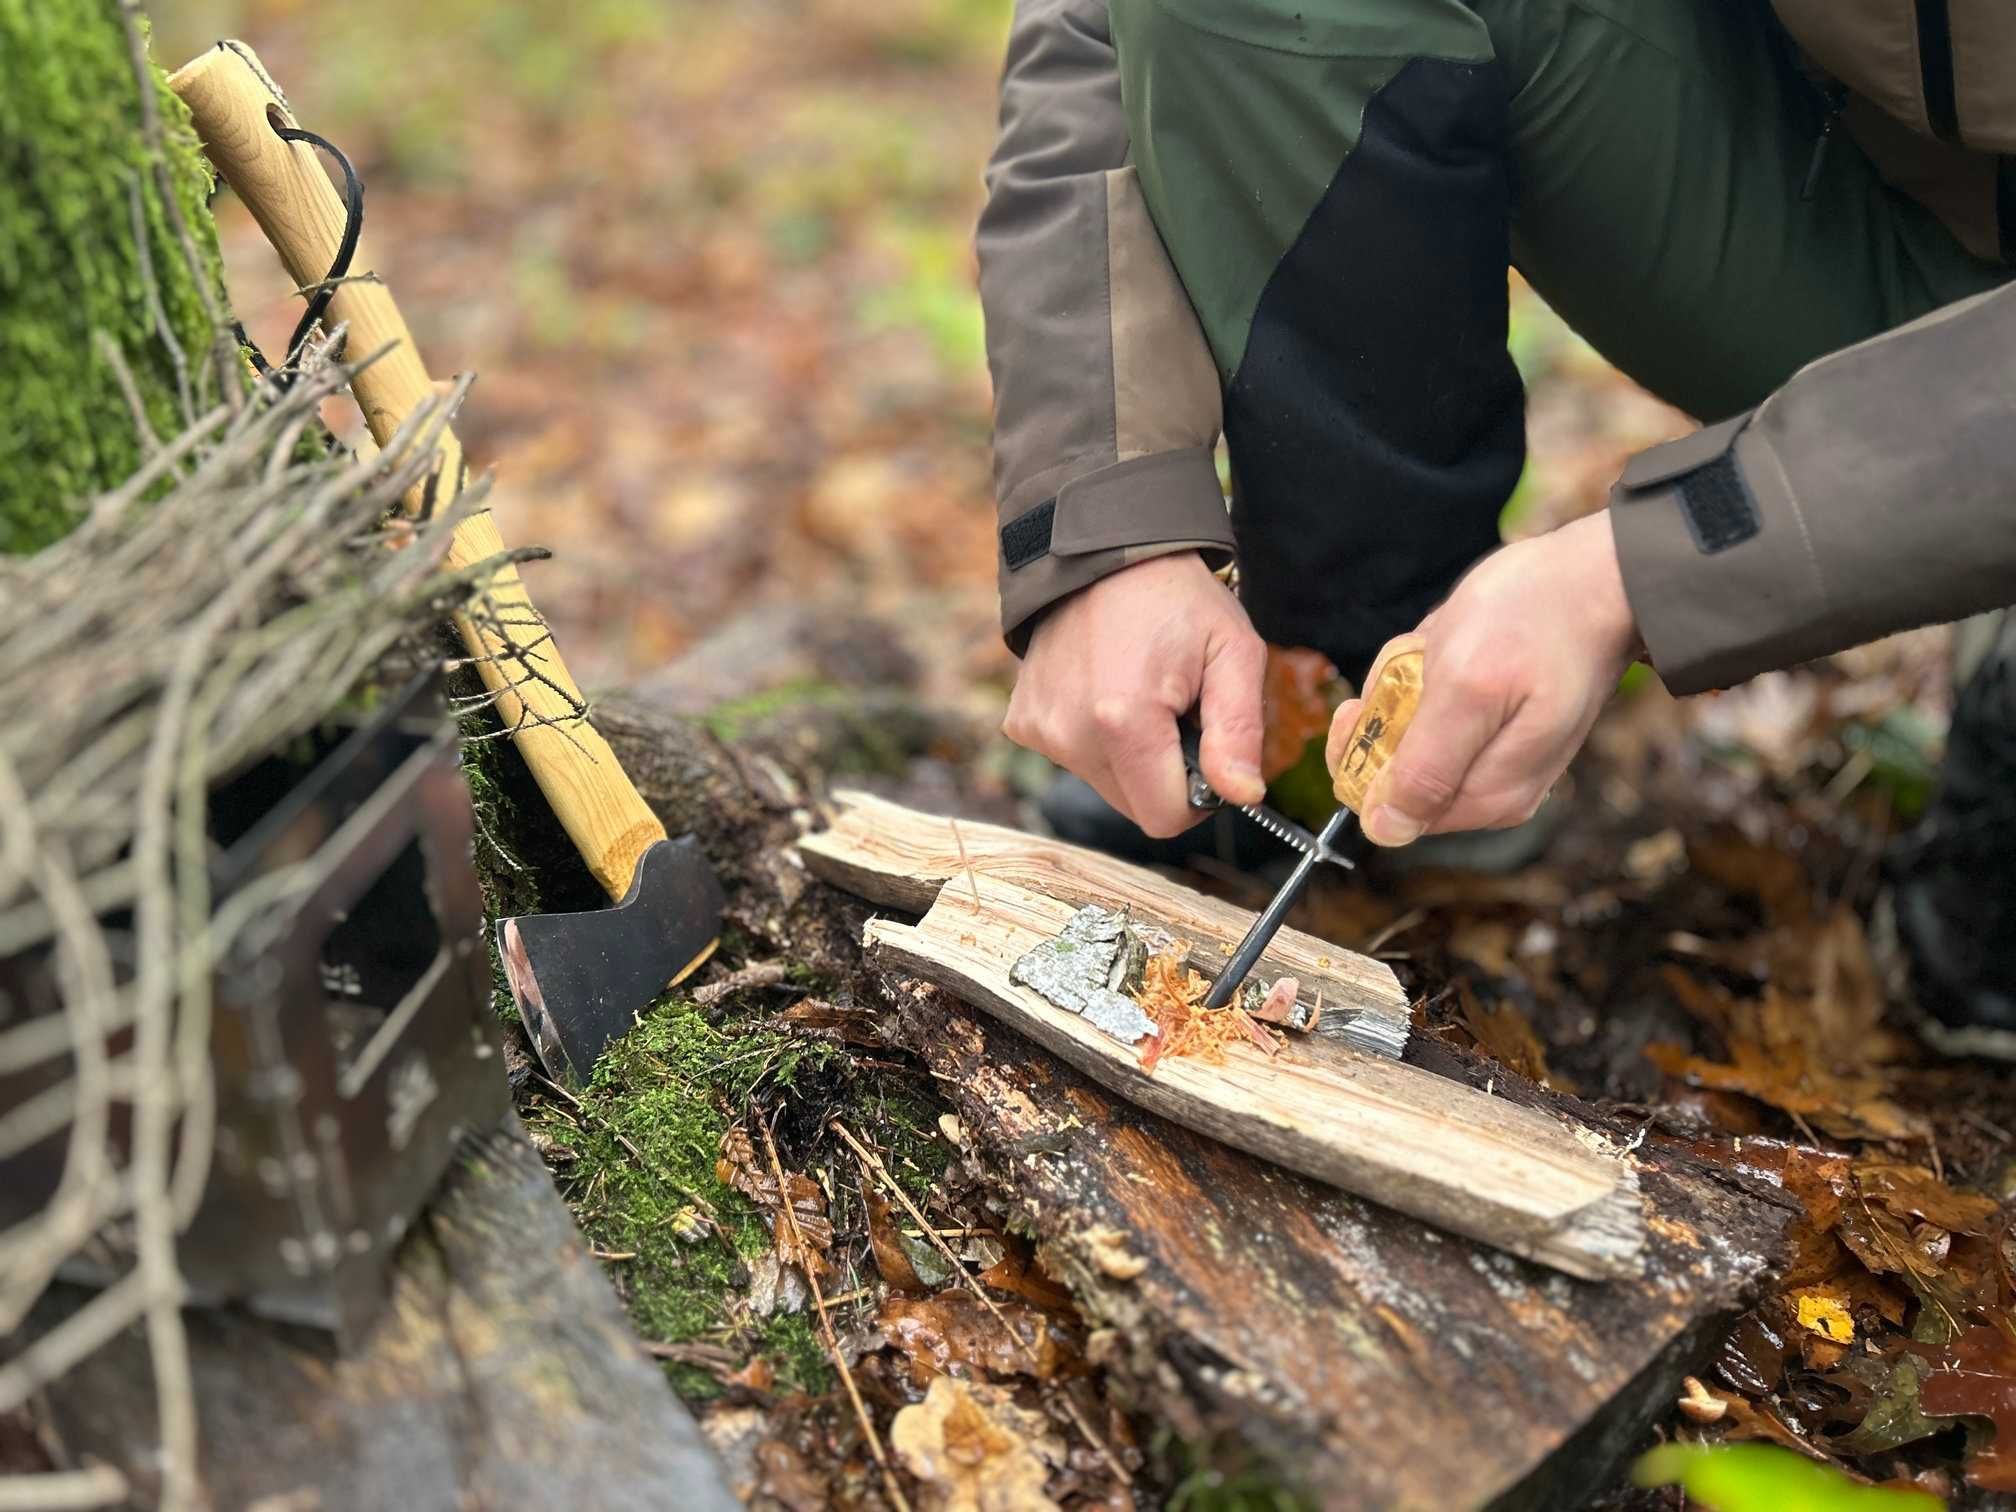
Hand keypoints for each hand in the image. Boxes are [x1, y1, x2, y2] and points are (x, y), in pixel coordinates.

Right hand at [1004, 552, 1265, 837]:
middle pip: (1135, 806)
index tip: (1205, 750)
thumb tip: (1244, 797)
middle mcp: (1070, 733)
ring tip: (1140, 692)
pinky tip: (1105, 689)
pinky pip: (1074, 758)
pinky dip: (1095, 738)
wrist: (1103, 551)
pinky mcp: (1023, 722)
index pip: (1166, 818)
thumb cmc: (1177, 599)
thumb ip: (1240, 732)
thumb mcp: (1233, 653)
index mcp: (1124, 720)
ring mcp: (1041, 728)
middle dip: (1163, 774)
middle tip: (1175, 711)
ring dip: (1130, 756)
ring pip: (1106, 785)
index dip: (1198, 796)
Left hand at [1325, 510, 1639, 845]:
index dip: (1362, 758)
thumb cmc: (1538, 621)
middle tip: (1419, 661)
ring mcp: (1497, 756)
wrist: (1600, 578)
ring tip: (1442, 644)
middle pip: (1398, 769)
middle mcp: (1493, 789)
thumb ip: (1427, 768)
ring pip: (1413, 731)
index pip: (1390, 811)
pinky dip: (1429, 668)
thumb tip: (1387, 830)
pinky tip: (1453, 641)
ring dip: (1410, 681)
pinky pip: (1437, 707)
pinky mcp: (1497, 723)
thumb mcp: (1467, 690)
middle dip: (1393, 709)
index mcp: (1486, 797)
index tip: (1363, 705)